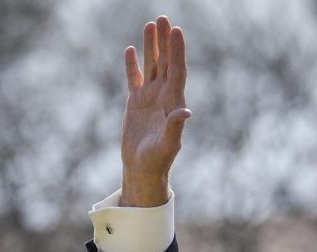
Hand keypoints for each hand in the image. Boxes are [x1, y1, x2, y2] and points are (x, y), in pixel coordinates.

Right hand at [119, 16, 190, 206]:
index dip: (177, 51)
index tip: (176, 30)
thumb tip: (186, 111)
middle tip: (164, 18)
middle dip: (165, 41)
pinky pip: (134, 78)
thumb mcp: (168, 145)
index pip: (177, 71)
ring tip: (150, 24)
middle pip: (166, 62)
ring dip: (151, 46)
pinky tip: (131, 49)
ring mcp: (149, 98)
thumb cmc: (158, 160)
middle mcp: (163, 96)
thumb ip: (175, 127)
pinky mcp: (135, 103)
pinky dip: (132, 64)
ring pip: (151, 66)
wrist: (143, 168)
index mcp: (173, 102)